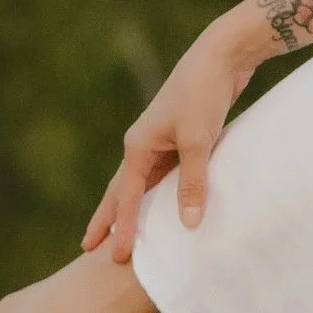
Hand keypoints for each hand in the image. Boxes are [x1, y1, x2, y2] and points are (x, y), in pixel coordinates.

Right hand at [82, 24, 261, 263]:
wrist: (222, 55)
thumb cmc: (204, 94)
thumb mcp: (198, 141)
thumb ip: (193, 183)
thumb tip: (186, 225)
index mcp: (138, 146)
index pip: (124, 197)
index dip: (120, 229)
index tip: (113, 257)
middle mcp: (144, 144)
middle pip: (121, 190)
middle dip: (108, 219)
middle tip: (90, 248)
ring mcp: (162, 139)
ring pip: (144, 183)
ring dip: (135, 207)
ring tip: (124, 232)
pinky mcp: (182, 135)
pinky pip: (167, 173)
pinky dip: (162, 192)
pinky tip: (166, 203)